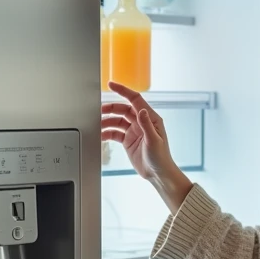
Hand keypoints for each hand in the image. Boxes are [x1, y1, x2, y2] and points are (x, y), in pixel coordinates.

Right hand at [101, 82, 191, 211]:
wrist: (158, 174)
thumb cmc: (161, 158)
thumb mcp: (154, 140)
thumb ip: (146, 125)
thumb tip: (142, 110)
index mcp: (150, 118)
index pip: (135, 99)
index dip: (123, 91)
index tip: (111, 85)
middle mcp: (141, 122)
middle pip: (123, 109)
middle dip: (111, 109)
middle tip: (99, 111)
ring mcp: (134, 131)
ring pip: (117, 121)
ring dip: (107, 122)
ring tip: (98, 125)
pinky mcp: (128, 140)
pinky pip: (115, 133)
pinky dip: (107, 133)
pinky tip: (101, 135)